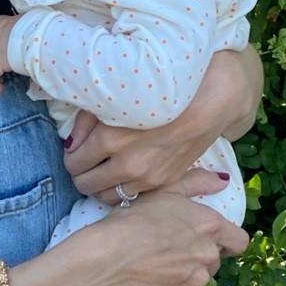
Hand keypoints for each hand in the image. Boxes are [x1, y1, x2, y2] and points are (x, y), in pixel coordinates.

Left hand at [65, 45, 263, 201]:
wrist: (214, 97)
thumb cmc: (166, 88)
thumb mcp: (121, 95)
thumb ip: (88, 119)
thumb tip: (71, 143)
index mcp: (112, 138)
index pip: (74, 161)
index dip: (71, 156)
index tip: (75, 149)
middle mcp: (129, 163)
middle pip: (86, 184)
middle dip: (81, 172)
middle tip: (84, 161)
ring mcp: (148, 177)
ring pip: (106, 196)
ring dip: (100, 184)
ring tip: (103, 169)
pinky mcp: (164, 183)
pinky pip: (130, 196)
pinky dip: (121, 188)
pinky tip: (125, 173)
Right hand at [95, 187, 248, 285]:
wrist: (110, 256)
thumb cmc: (134, 218)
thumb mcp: (165, 190)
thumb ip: (197, 183)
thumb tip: (222, 181)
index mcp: (210, 225)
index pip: (240, 240)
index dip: (229, 240)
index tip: (215, 239)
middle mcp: (209, 254)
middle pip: (216, 258)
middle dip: (201, 253)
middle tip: (175, 247)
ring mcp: (196, 279)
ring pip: (201, 276)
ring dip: (189, 270)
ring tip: (163, 262)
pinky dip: (174, 285)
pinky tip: (154, 275)